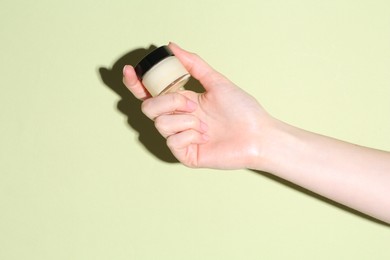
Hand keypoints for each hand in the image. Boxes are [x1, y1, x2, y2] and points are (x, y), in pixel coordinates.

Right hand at [123, 43, 272, 168]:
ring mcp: (180, 138)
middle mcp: (178, 119)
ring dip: (184, 120)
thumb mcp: (216, 81)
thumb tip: (172, 46)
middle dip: (168, 101)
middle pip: (148, 108)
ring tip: (204, 124)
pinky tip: (204, 138)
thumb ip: (193, 64)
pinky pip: (172, 142)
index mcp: (182, 102)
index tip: (130, 70)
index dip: (137, 83)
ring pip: (160, 124)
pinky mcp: (185, 155)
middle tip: (192, 104)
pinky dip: (189, 136)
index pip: (151, 93)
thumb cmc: (241, 109)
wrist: (258, 134)